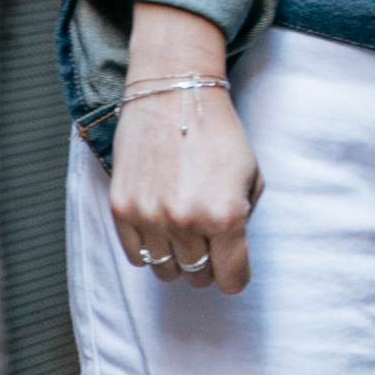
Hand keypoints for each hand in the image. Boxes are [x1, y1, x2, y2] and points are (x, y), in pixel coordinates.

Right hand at [106, 5, 262, 295]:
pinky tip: (160, 223)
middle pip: (198, 278)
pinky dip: (150, 248)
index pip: (232, 280)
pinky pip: (137, 257)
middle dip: (208, 264)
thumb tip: (232, 255)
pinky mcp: (122, 211)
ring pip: (166, 272)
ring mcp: (150, 218)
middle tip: (209, 238)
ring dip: (178, 257)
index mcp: (226, 215)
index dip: (235, 277)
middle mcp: (186, 222)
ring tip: (184, 228)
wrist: (173, 95)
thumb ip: (246, 219)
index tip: (233, 268)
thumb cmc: (218, 133)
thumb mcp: (252, 175)